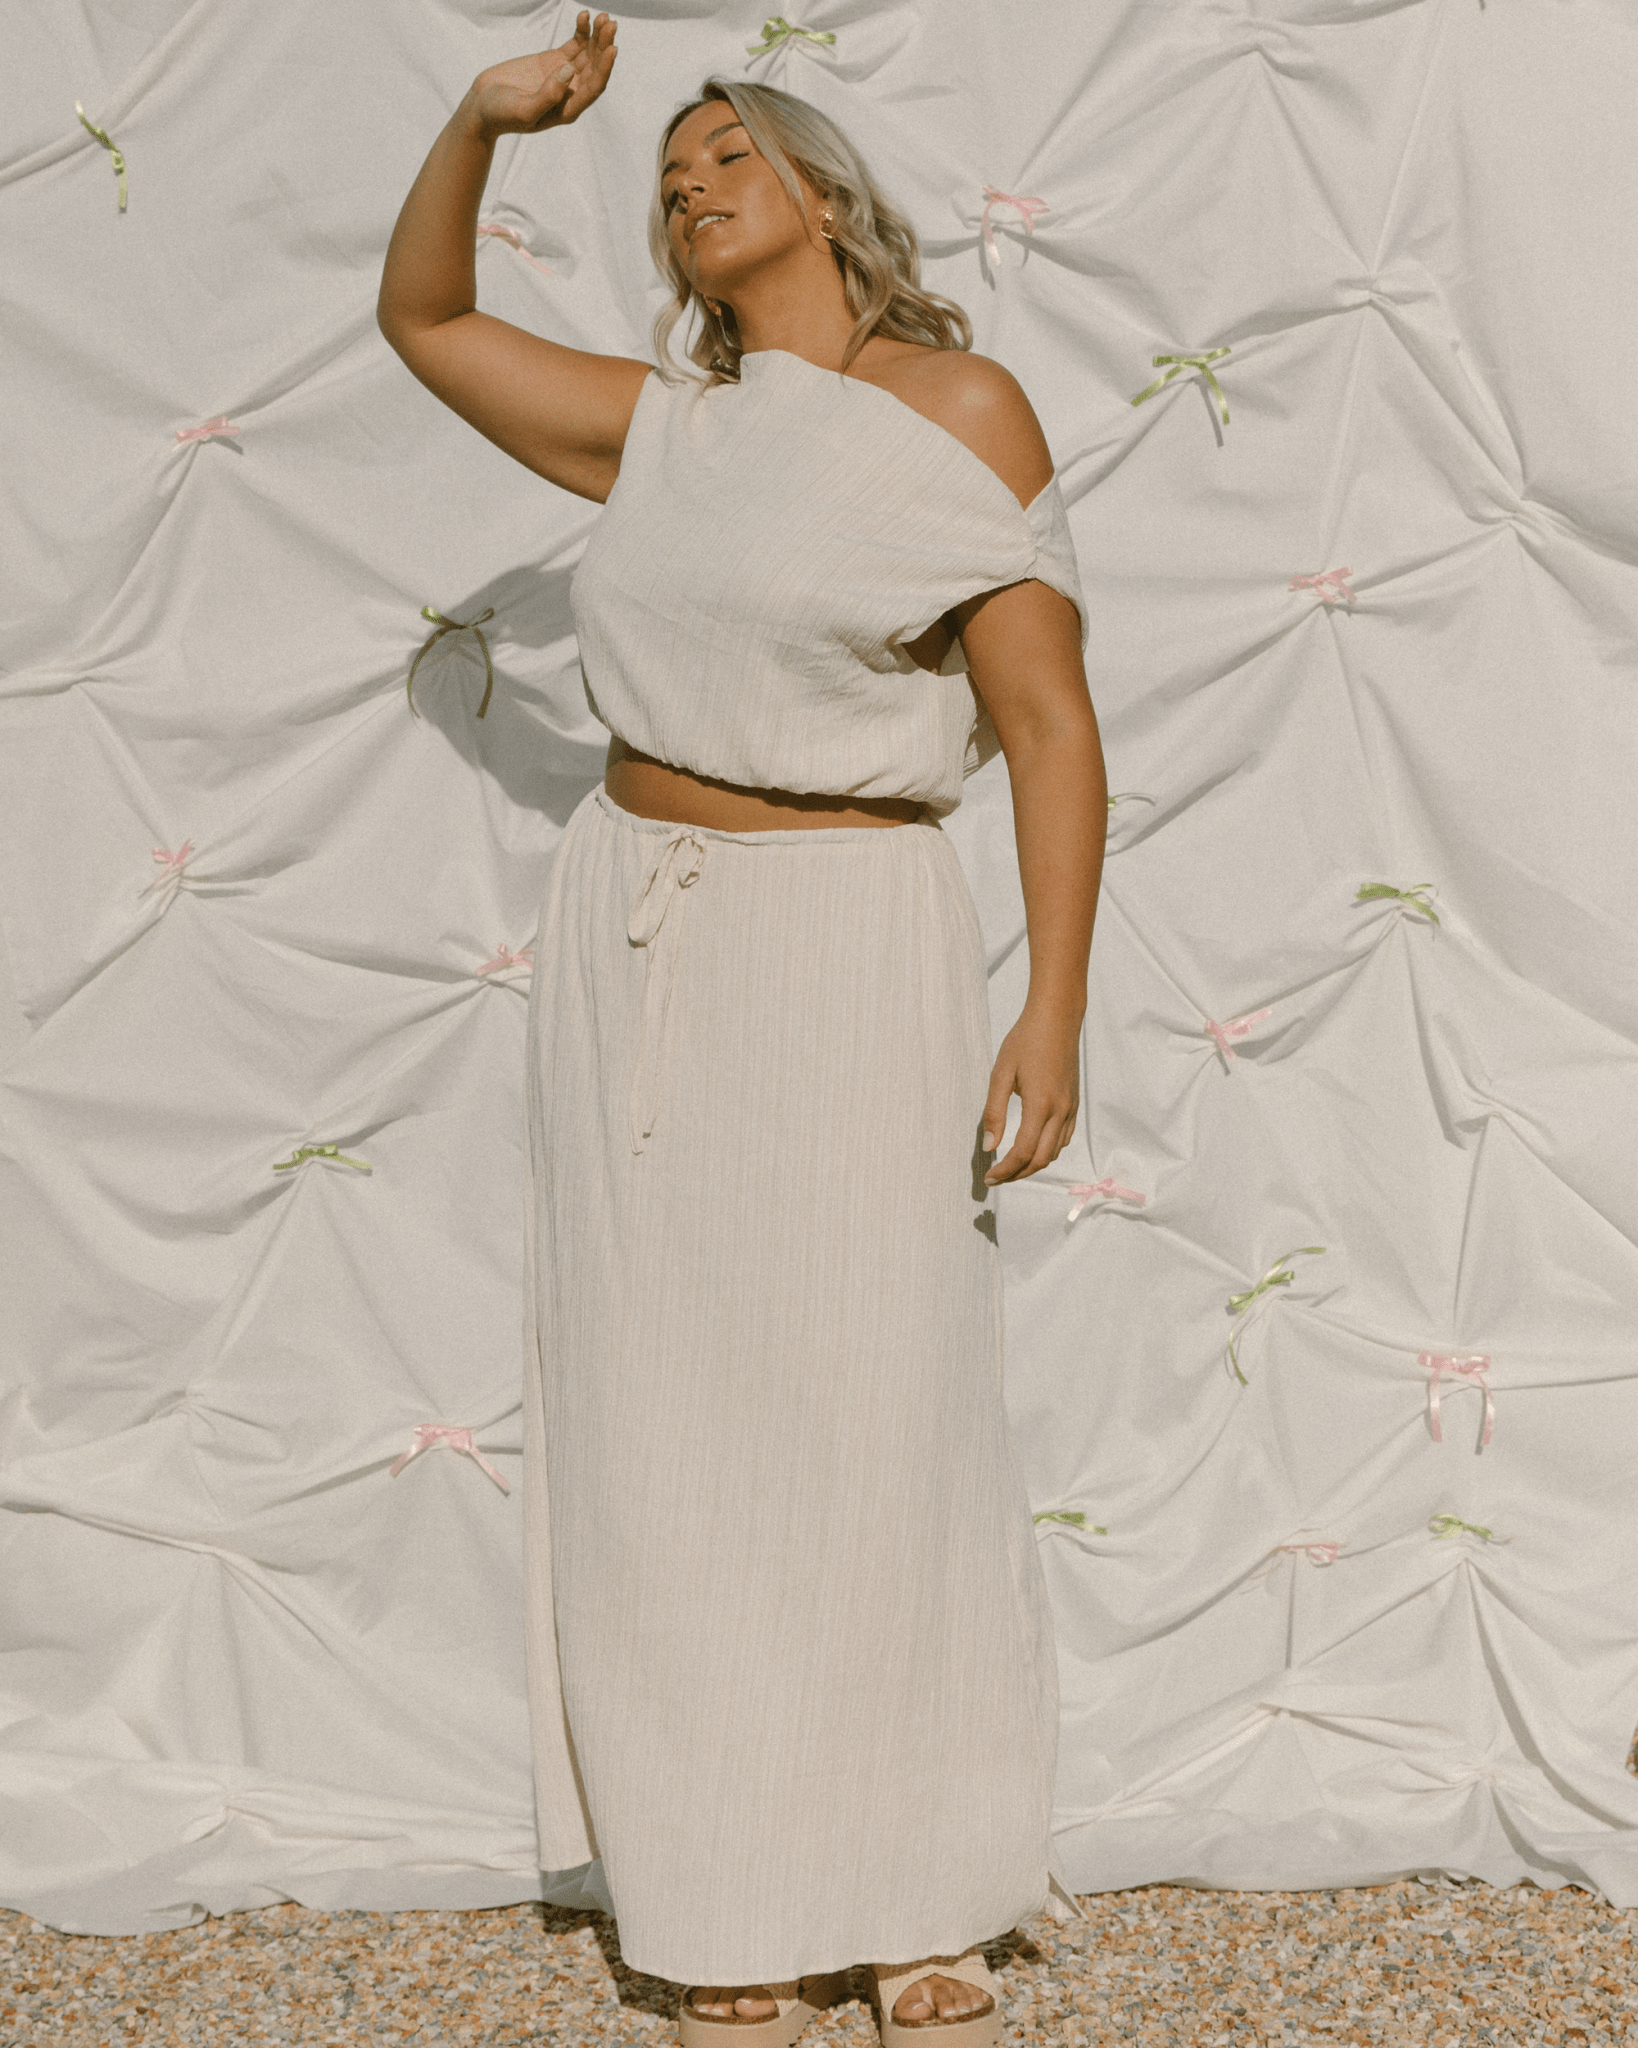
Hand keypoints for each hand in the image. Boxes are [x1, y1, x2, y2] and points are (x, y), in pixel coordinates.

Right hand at [466, 10, 617, 141]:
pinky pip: (574, 44)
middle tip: (609, 24)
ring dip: (597, 36)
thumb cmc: (501, 114)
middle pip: (595, 68)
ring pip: (588, 54)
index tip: (612, 48)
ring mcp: (564, 76)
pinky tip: (584, 17)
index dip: (605, 69)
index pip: (594, 88)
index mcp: (568, 110)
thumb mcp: (523, 111)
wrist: (482, 105)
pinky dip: (581, 31)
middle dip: (604, 46)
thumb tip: (568, 71)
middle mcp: (571, 93)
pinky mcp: (554, 60)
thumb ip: (548, 95)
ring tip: (602, 17)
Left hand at [980, 1005, 1080, 1184]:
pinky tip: (1031, 1147)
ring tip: (1010, 1165)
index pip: (1022, 1152)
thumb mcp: (1001, 1074)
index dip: (1005, 1170)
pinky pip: (1064, 1139)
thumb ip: (994, 1112)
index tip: (988, 1177)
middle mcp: (1060, 1111)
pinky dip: (1047, 1150)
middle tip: (996, 1177)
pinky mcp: (1074, 1104)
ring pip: (1054, 1152)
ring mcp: (1070, 1109)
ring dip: (1032, 1164)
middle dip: (1017, 1174)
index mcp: (1040, 1105)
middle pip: (1040, 1160)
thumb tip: (988, 1146)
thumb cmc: (1025, 1042)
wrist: (1057, 1019)